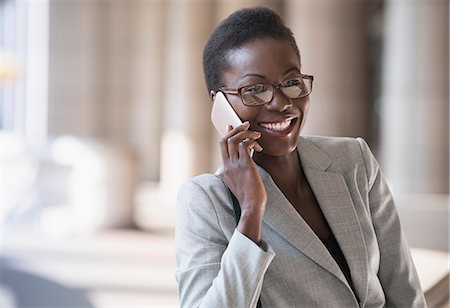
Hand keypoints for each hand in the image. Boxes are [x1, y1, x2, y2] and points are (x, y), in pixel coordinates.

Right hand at [219, 121, 266, 242]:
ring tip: (256, 134)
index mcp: (224, 170)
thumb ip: (241, 167)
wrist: (251, 207)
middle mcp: (226, 166)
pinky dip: (252, 141)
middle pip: (224, 140)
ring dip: (246, 133)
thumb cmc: (250, 197)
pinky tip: (260, 147)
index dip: (228, 134)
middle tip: (245, 124)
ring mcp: (234, 165)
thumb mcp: (241, 181)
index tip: (232, 127)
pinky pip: (245, 145)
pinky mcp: (245, 165)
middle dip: (235, 129)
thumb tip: (250, 153)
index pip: (222, 147)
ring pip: (233, 140)